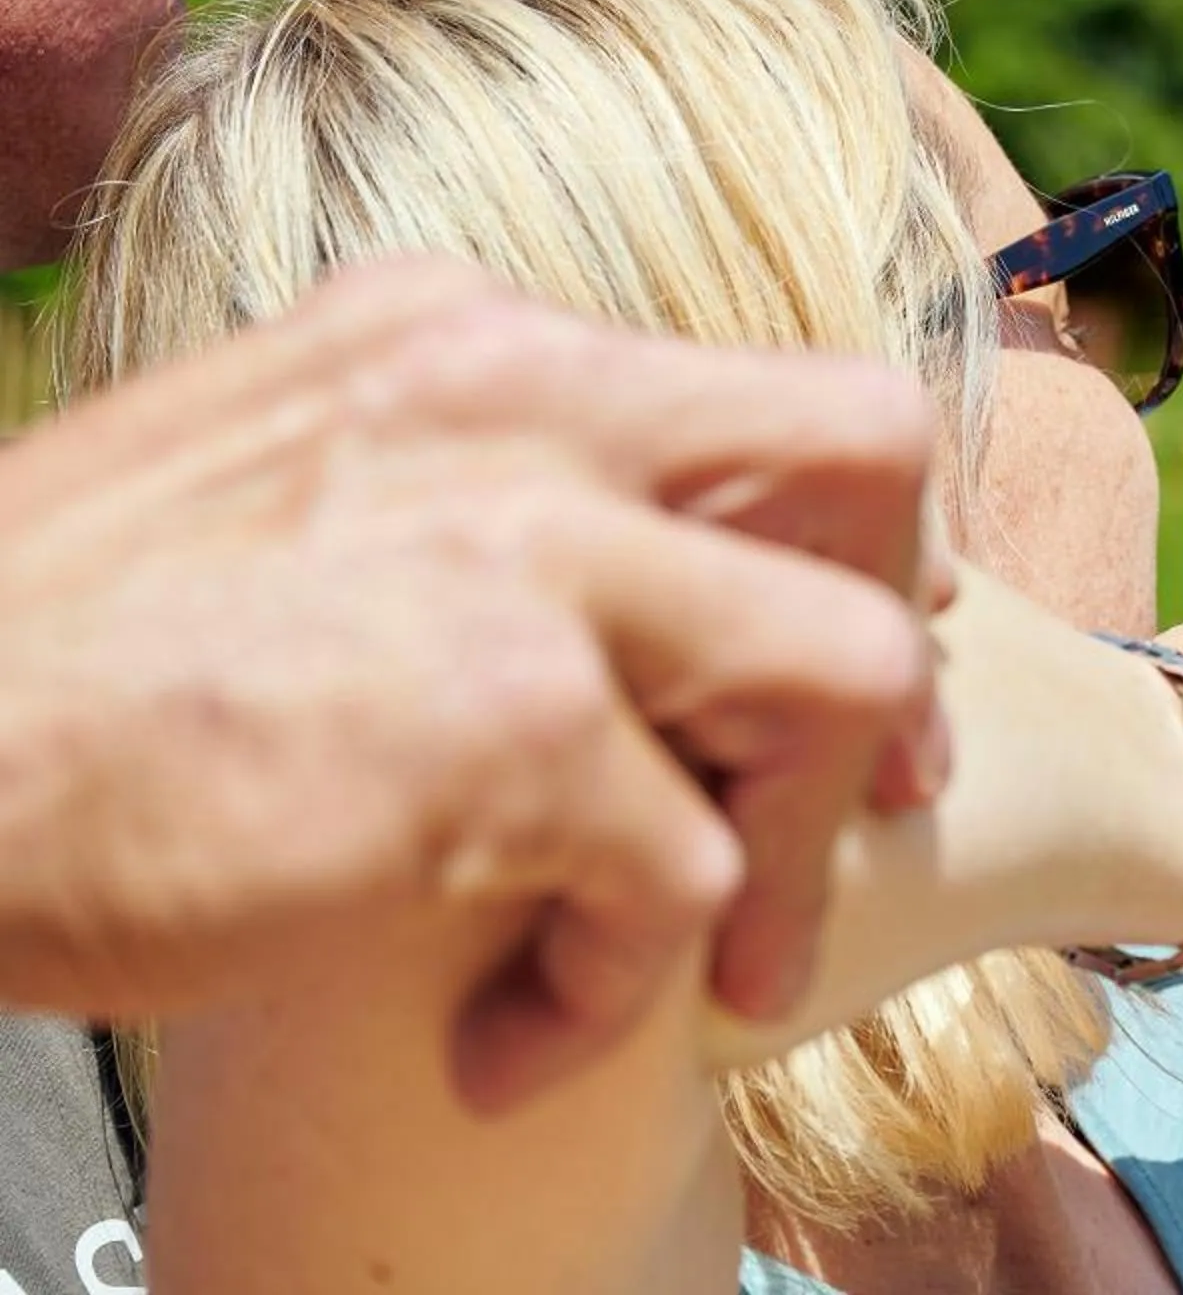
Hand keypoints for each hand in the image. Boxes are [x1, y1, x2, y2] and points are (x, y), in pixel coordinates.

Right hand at [0, 258, 951, 1109]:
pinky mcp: (505, 736)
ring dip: (805, 845)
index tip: (849, 639)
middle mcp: (524, 406)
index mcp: (463, 335)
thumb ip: (455, 467)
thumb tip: (611, 537)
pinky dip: (622, 988)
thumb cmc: (56, 654)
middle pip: (871, 455)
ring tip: (722, 964)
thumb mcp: (274, 466)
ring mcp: (530, 561)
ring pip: (841, 672)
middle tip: (877, 789)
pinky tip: (513, 1041)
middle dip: (903, 635)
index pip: (770, 385)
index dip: (850, 529)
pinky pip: (687, 875)